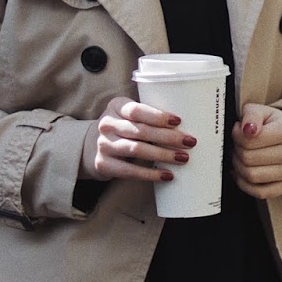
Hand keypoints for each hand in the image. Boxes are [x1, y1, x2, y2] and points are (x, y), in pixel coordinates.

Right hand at [80, 97, 196, 183]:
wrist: (92, 146)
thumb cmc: (122, 128)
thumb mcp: (128, 116)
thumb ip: (148, 117)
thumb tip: (183, 126)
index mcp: (116, 106)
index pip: (136, 110)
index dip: (157, 116)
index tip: (178, 121)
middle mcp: (107, 124)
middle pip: (140, 131)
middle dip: (168, 137)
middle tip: (189, 142)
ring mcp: (103, 144)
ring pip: (137, 149)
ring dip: (163, 154)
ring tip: (183, 158)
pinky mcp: (103, 164)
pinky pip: (130, 170)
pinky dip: (150, 174)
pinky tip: (166, 175)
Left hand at [231, 104, 281, 199]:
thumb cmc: (271, 123)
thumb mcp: (260, 111)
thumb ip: (251, 115)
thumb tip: (246, 129)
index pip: (249, 140)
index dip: (236, 135)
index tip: (238, 131)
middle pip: (248, 158)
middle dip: (237, 150)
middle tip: (239, 144)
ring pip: (251, 176)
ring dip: (239, 166)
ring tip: (241, 156)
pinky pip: (259, 192)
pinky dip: (245, 184)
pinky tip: (242, 172)